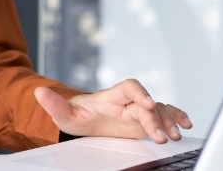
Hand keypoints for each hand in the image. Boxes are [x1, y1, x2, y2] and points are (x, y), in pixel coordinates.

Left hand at [35, 79, 191, 143]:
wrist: (86, 120)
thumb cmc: (77, 115)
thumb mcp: (62, 113)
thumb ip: (53, 103)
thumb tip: (37, 92)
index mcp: (111, 96)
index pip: (130, 87)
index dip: (140, 93)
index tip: (147, 104)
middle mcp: (128, 101)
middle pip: (147, 103)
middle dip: (156, 118)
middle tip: (160, 136)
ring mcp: (138, 110)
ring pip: (159, 110)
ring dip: (168, 121)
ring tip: (174, 135)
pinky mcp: (145, 120)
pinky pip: (164, 114)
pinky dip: (176, 117)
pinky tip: (185, 125)